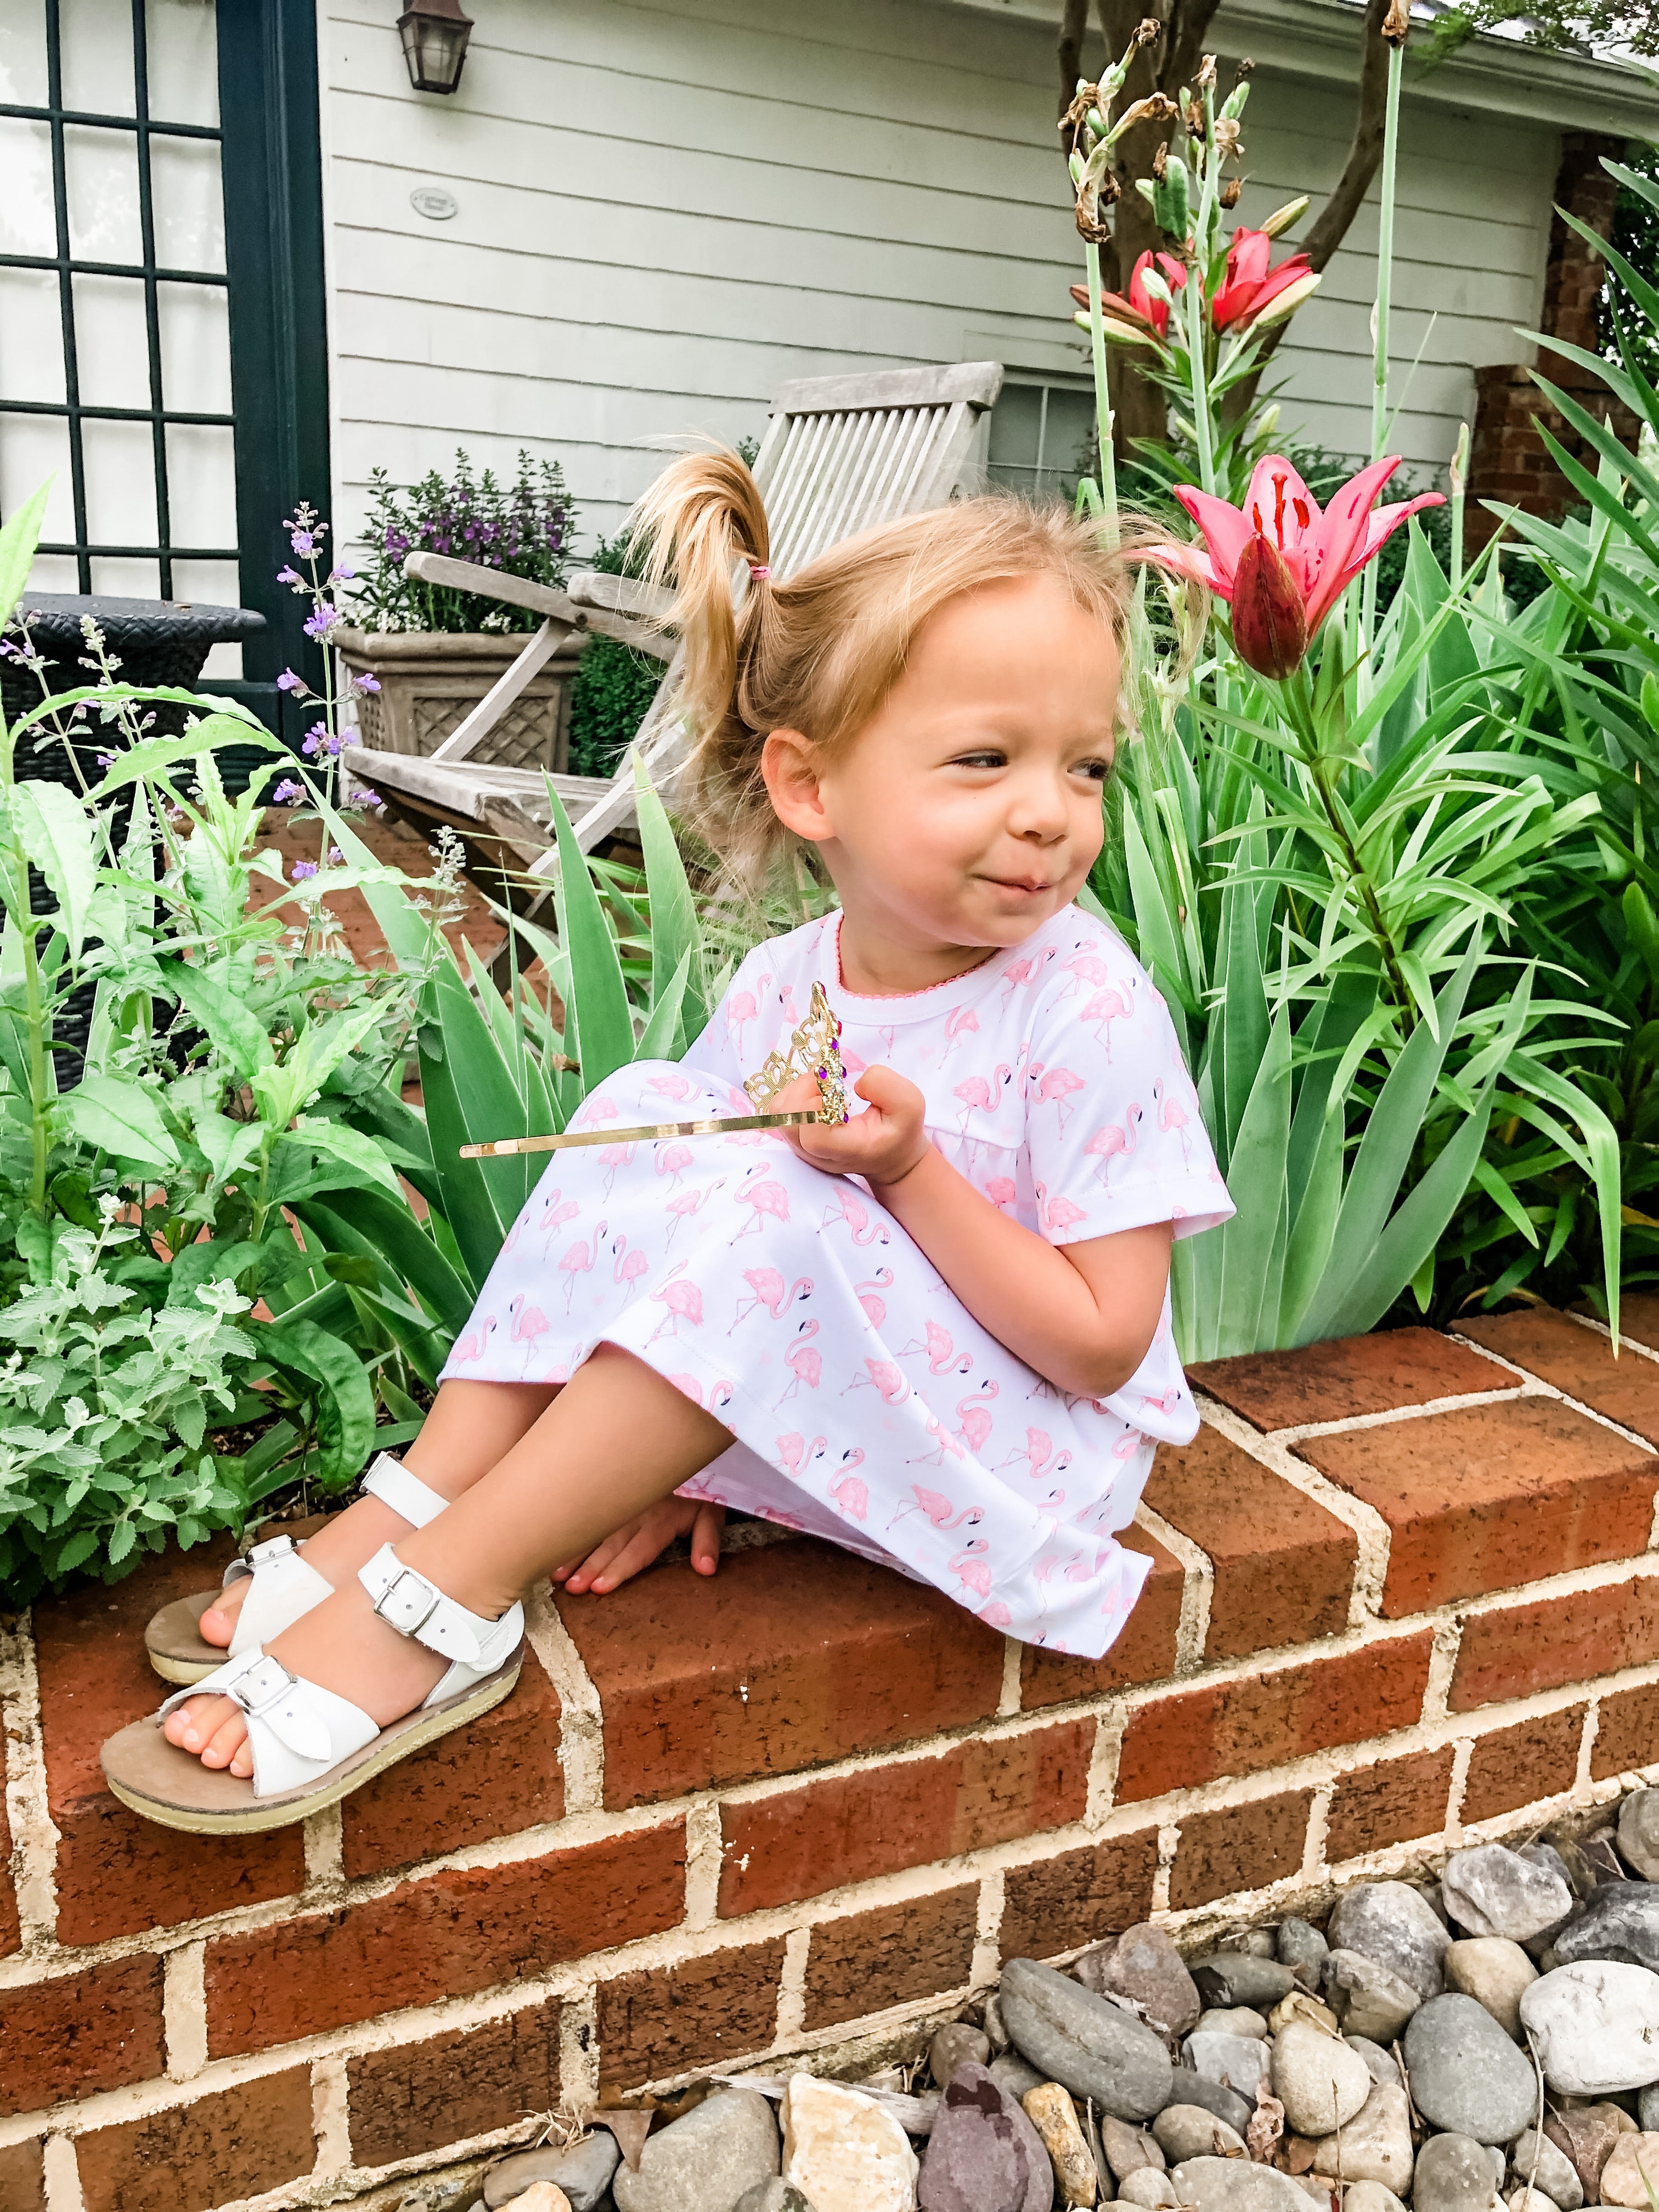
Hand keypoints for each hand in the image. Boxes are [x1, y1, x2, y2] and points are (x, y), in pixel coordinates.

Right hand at [553, 1498, 724, 1594]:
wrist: (684, 1444)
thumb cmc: (699, 1488)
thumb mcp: (711, 1512)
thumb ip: (707, 1540)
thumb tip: (705, 1570)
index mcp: (661, 1522)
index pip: (638, 1550)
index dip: (620, 1569)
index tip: (600, 1588)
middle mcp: (637, 1515)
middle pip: (612, 1545)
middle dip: (591, 1567)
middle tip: (572, 1587)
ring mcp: (620, 1504)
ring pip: (595, 1530)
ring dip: (575, 1551)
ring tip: (557, 1574)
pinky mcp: (610, 1493)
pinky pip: (589, 1511)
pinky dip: (571, 1529)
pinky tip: (554, 1543)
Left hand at [774, 1065, 930, 1188]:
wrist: (891, 1155)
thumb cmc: (899, 1129)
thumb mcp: (910, 1103)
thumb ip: (885, 1086)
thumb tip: (853, 1082)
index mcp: (849, 1149)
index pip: (813, 1136)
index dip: (816, 1105)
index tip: (836, 1088)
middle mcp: (819, 1156)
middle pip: (788, 1122)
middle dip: (803, 1089)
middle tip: (827, 1078)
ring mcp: (804, 1151)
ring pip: (779, 1116)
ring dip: (795, 1090)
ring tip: (821, 1085)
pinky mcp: (797, 1142)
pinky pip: (780, 1114)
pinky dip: (792, 1095)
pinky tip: (815, 1092)